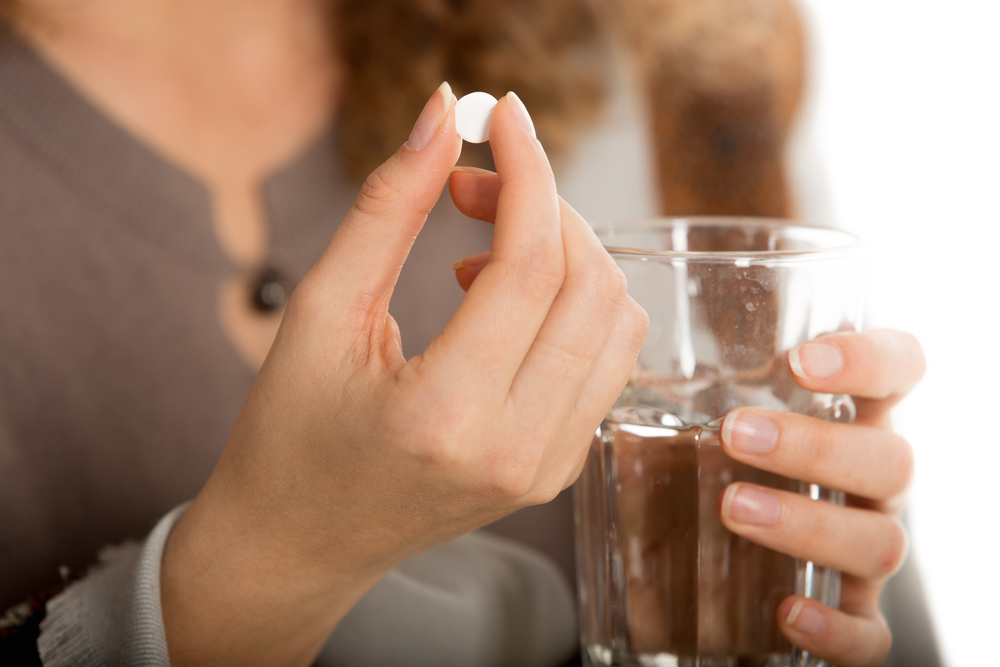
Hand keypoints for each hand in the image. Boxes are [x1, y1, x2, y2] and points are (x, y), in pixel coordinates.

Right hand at [160, 85, 647, 665]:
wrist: (299, 543)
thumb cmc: (290, 433)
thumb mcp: (319, 313)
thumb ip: (386, 208)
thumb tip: (440, 114)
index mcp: (445, 414)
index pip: (530, 266)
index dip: (526, 173)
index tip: (502, 115)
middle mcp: (516, 449)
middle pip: (590, 287)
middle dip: (545, 206)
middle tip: (473, 184)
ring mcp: (547, 468)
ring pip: (615, 321)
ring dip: (564, 255)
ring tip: (480, 249)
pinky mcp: (557, 469)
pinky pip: (604, 361)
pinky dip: (569, 307)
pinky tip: (501, 302)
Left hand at [719, 330, 924, 665]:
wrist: (707, 568)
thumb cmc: (710, 464)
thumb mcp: (702, 413)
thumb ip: (687, 377)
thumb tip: (619, 334)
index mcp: (849, 416)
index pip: (899, 369)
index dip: (870, 359)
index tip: (801, 360)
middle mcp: (869, 481)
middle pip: (890, 459)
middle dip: (815, 447)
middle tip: (735, 434)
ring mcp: (865, 549)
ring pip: (880, 542)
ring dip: (809, 525)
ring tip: (731, 508)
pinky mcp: (853, 616)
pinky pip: (871, 635)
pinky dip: (836, 630)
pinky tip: (786, 613)